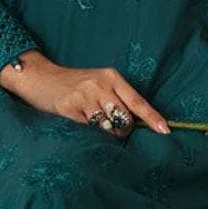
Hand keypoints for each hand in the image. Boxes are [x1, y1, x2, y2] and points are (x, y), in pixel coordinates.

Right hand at [0, 52, 170, 136]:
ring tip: (92, 120)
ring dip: (105, 131)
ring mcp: (84, 96)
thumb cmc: (76, 85)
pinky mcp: (69, 108)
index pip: (137, 101)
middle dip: (123, 129)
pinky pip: (88, 129)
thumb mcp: (99, 84)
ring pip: (107, 126)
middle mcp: (99, 84)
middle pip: (124, 118)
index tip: (165, 130)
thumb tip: (139, 123)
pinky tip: (78, 119)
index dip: (152, 117)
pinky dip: (88, 130)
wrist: (42, 78)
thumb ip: (117, 99)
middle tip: (111, 126)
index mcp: (111, 77)